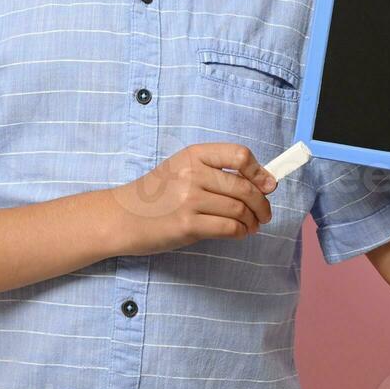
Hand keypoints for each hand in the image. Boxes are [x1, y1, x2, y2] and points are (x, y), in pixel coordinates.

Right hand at [109, 143, 276, 255]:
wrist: (121, 217)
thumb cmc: (155, 195)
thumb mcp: (181, 169)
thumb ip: (215, 172)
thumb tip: (261, 182)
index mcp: (193, 155)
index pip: (239, 155)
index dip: (259, 171)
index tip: (268, 184)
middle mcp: (192, 173)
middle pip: (244, 187)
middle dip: (262, 204)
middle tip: (265, 213)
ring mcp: (189, 199)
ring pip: (239, 209)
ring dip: (252, 221)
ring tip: (252, 225)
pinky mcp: (187, 225)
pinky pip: (228, 228)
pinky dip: (241, 232)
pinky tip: (240, 233)